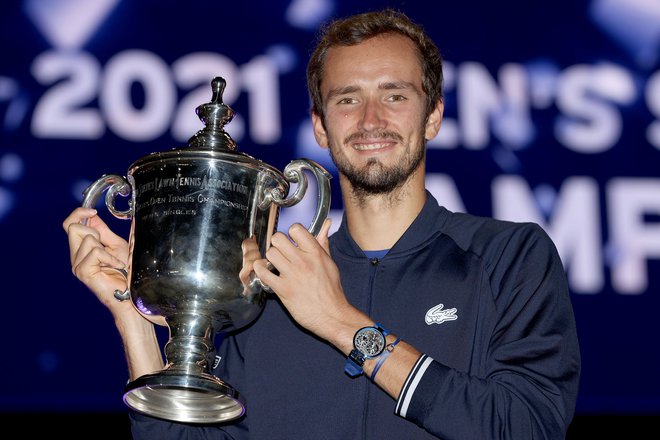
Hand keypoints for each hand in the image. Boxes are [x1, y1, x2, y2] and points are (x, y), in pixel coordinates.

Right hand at [62, 207, 132, 314]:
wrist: (130, 291)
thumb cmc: (125, 271)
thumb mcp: (115, 245)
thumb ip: (102, 231)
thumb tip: (93, 215)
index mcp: (81, 248)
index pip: (69, 224)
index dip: (79, 213)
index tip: (93, 212)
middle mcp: (75, 255)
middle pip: (73, 228)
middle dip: (95, 233)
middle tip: (107, 249)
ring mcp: (76, 264)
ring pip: (86, 239)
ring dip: (106, 248)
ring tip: (113, 261)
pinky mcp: (82, 271)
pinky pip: (95, 252)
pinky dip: (109, 257)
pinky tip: (115, 265)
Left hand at [253, 219, 369, 350]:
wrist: (332, 315)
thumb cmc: (332, 290)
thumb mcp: (330, 262)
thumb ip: (323, 241)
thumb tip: (327, 223)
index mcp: (316, 253)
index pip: (296, 229)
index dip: (291, 233)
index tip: (292, 240)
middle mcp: (304, 261)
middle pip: (278, 239)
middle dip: (278, 244)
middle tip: (281, 252)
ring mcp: (292, 275)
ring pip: (270, 254)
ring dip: (270, 258)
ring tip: (274, 263)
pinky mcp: (283, 290)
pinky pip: (263, 273)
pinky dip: (260, 270)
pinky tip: (265, 271)